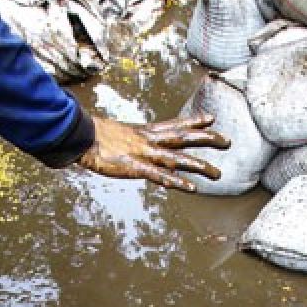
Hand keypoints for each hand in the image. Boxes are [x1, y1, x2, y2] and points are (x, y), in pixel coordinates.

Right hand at [77, 114, 230, 191]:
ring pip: (177, 158)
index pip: (174, 124)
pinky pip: (159, 176)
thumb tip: (125, 139)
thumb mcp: (115, 133)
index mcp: (144, 132)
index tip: (210, 118)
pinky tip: (191, 188)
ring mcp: (143, 154)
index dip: (193, 120)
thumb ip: (127, 138)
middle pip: (184, 137)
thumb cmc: (93, 135)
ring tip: (217, 174)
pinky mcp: (134, 168)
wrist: (79, 135)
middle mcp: (148, 140)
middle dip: (207, 138)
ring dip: (198, 166)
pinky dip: (176, 181)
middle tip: (227, 141)